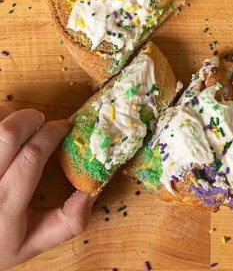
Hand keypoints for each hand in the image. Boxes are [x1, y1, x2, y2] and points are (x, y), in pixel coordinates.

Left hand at [0, 107, 92, 269]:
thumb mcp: (33, 243)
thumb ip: (69, 222)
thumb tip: (94, 189)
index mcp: (7, 203)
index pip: (32, 155)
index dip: (52, 133)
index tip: (65, 127)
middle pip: (7, 133)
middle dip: (31, 118)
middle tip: (41, 122)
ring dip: (9, 118)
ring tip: (19, 129)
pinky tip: (3, 136)